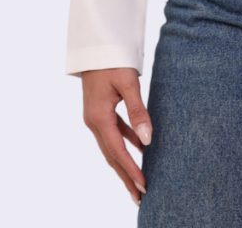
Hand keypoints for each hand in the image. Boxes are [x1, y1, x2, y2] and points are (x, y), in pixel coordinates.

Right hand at [82, 68, 152, 204]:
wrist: (95, 45)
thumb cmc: (112, 61)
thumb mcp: (128, 83)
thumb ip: (138, 111)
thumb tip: (147, 139)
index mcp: (99, 117)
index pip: (117, 151)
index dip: (130, 170)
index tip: (143, 185)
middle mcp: (94, 121)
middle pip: (111, 155)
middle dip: (125, 176)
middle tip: (139, 196)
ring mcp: (95, 117)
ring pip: (111, 147)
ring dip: (124, 163)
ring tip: (138, 179)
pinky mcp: (99, 111)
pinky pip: (113, 133)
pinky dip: (125, 143)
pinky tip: (139, 146)